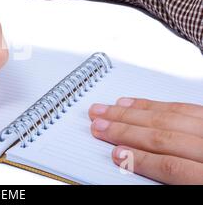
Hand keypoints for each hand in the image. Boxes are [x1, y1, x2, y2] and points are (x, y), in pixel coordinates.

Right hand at [88, 98, 202, 183]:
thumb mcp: (195, 188)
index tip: (116, 155)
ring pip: (170, 117)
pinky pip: (184, 106)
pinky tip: (137, 104)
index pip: (171, 166)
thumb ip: (171, 177)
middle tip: (99, 126)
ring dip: (133, 114)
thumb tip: (131, 164)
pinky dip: (156, 105)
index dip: (140, 160)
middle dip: (125, 131)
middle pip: (164, 137)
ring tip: (107, 111)